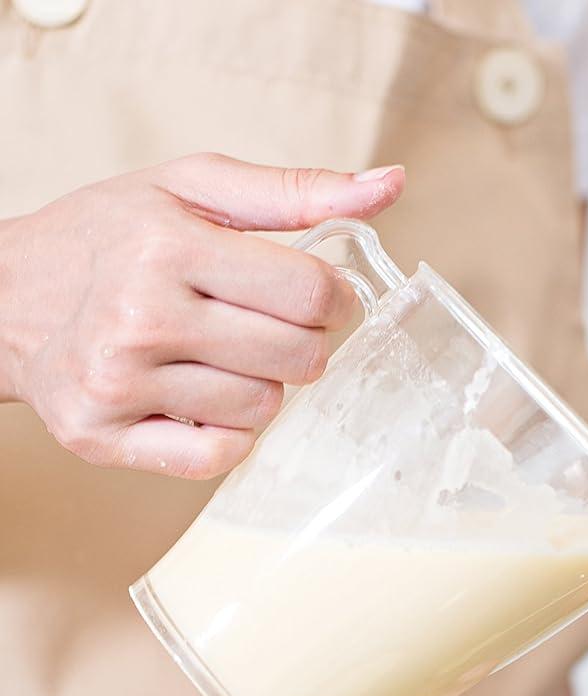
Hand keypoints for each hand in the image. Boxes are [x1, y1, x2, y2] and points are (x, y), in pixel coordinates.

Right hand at [0, 153, 403, 477]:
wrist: (4, 295)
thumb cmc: (108, 239)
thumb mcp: (191, 190)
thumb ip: (296, 192)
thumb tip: (389, 186)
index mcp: (166, 245)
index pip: (312, 294)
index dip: (333, 300)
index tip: (313, 297)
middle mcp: (140, 314)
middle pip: (299, 358)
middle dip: (300, 344)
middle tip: (262, 328)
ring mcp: (118, 381)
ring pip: (263, 409)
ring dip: (261, 388)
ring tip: (219, 358)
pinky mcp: (104, 435)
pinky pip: (219, 456)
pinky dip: (227, 434)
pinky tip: (199, 399)